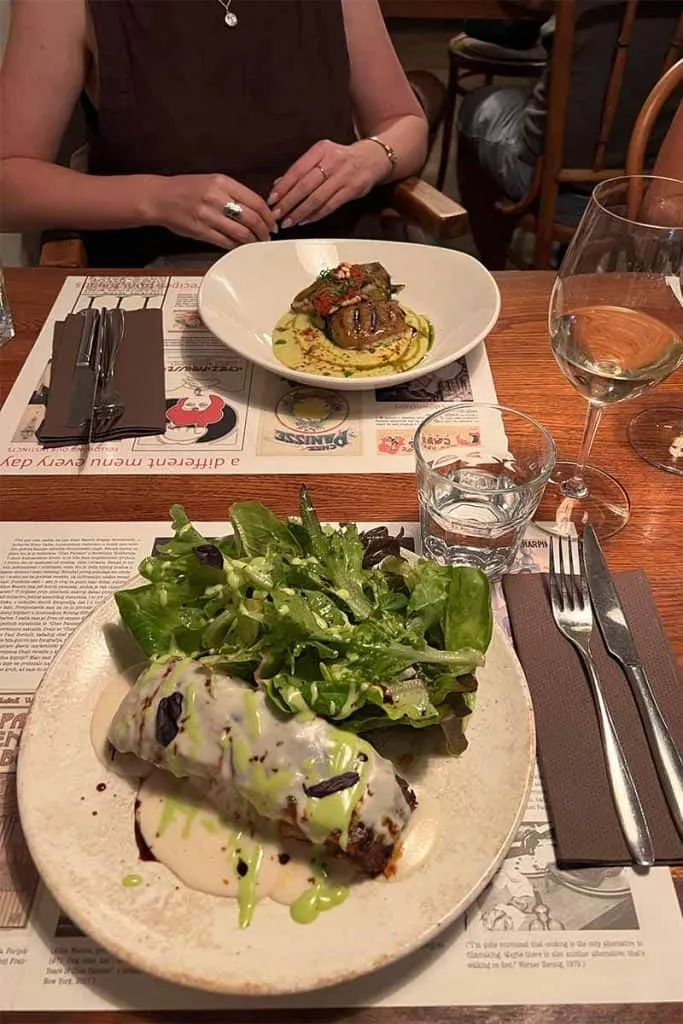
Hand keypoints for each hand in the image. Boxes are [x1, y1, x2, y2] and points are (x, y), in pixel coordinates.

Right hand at [149, 174, 277, 248]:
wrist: (160, 198)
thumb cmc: (187, 189)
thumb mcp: (212, 182)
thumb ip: (234, 193)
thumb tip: (257, 209)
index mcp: (223, 182)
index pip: (256, 201)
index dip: (268, 216)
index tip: (273, 223)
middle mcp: (216, 197)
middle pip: (252, 219)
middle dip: (264, 231)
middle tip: (267, 237)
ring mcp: (208, 215)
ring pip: (241, 233)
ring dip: (252, 241)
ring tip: (256, 243)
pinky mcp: (201, 231)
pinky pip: (226, 243)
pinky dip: (237, 247)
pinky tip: (241, 247)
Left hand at [268, 139, 389, 228]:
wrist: (373, 158)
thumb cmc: (342, 159)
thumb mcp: (322, 156)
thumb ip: (301, 170)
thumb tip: (278, 185)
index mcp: (321, 149)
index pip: (297, 170)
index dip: (283, 187)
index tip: (272, 200)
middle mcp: (332, 160)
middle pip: (305, 185)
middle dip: (288, 202)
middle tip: (276, 215)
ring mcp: (344, 176)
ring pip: (317, 198)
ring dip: (300, 212)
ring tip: (288, 221)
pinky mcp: (352, 190)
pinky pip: (330, 205)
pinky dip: (315, 215)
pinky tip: (305, 221)